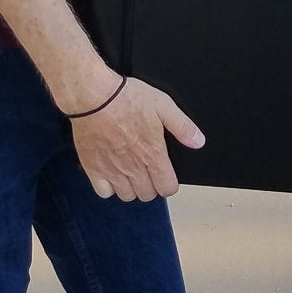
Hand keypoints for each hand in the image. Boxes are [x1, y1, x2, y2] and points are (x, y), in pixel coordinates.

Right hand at [69, 77, 204, 201]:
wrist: (94, 96)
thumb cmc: (126, 98)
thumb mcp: (163, 105)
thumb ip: (182, 126)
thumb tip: (198, 142)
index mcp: (153, 154)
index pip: (167, 187)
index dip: (169, 183)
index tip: (166, 175)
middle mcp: (134, 167)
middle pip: (147, 195)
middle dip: (151, 186)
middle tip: (148, 171)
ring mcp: (112, 170)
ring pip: (127, 196)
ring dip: (132, 188)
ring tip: (131, 173)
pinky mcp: (93, 169)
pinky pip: (104, 192)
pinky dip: (109, 187)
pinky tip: (112, 173)